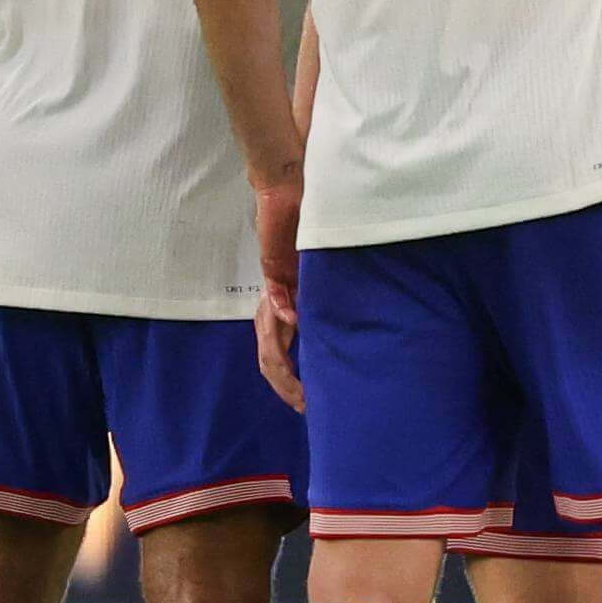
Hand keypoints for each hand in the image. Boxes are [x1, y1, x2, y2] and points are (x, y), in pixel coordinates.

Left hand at [254, 182, 302, 409]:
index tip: (307, 404)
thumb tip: (332, 331)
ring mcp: (273, 291)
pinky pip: (277, 299)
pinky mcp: (274, 271)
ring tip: (298, 384)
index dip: (290, 382)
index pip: (281, 354)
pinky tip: (296, 324)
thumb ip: (324, 303)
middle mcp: (276, 306)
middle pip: (270, 354)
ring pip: (269, 337)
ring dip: (282, 363)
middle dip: (285, 384)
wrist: (293, 197)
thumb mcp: (324, 280)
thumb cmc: (312, 235)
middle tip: (302, 405)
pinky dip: (285, 313)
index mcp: (286, 310)